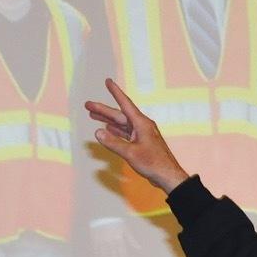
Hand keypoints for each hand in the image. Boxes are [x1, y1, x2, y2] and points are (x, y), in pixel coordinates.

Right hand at [85, 78, 188, 193]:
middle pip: (119, 115)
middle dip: (103, 110)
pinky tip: (108, 128)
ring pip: (122, 124)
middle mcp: (142, 126)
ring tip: (93, 115)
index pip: (125, 104)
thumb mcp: (130, 153)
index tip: (108, 81)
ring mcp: (142, 134)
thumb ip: (113, 142)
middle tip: (88, 105)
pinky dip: (116, 130)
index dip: (115, 92)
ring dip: (108, 120)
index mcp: (141, 124)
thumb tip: (98, 132)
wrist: (168, 175)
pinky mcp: (141, 143)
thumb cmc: (153, 163)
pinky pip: (125, 133)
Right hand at [91, 218, 140, 256]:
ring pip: (104, 252)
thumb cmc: (116, 222)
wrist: (104, 212)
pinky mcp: (96, 237)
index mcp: (118, 237)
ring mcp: (102, 238)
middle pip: (113, 254)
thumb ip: (131, 240)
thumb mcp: (125, 229)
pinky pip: (97, 248)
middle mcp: (111, 239)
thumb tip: (139, 248)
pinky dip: (99, 254)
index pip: (121, 252)